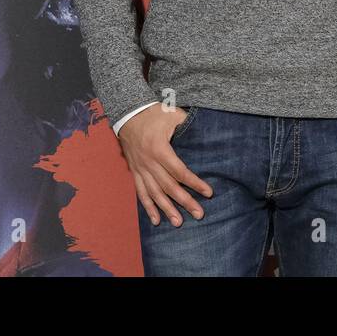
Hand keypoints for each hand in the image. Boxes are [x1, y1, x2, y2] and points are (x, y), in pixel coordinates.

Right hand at [118, 105, 211, 225]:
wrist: (128, 113)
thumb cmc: (153, 114)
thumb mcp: (172, 115)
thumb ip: (188, 125)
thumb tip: (207, 133)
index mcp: (159, 149)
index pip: (180, 171)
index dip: (195, 183)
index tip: (208, 193)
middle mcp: (148, 162)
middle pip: (168, 186)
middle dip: (185, 201)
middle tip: (199, 214)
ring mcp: (140, 168)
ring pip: (154, 193)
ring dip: (166, 209)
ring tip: (178, 222)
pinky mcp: (135, 171)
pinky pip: (141, 192)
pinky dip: (148, 207)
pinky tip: (156, 220)